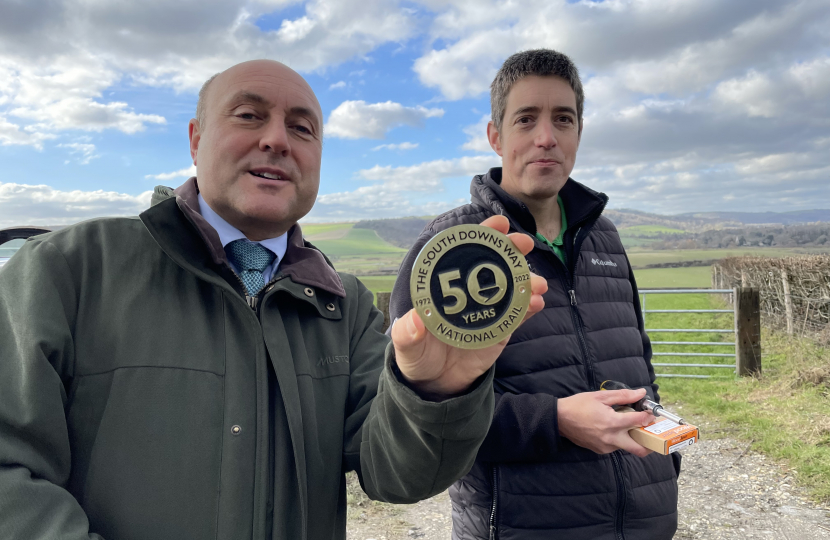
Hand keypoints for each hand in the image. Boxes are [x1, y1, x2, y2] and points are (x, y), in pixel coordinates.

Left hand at [391, 215, 547, 398]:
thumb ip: (407, 335)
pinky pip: (517, 314)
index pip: (462, 253)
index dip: (480, 235)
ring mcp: (486, 309)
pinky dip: (529, 307)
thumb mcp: (406, 348)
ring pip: (509, 287)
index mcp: (444, 287)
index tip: (499, 223)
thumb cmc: (416, 357)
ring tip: (538, 283)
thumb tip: (414, 322)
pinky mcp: (499, 329)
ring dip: (526, 280)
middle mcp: (467, 293)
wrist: (436, 385)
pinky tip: (538, 302)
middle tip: (525, 243)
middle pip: (490, 263)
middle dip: (509, 249)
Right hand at [558, 389, 653, 457]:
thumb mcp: (601, 396)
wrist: (559, 419)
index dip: (649, 416)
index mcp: (612, 423)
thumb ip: (623, 396)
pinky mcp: (600, 450)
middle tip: (650, 432)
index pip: (639, 421)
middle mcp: (611, 439)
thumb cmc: (578, 405)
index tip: (651, 412)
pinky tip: (611, 428)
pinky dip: (618, 439)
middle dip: (650, 443)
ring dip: (631, 438)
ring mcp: (605, 447)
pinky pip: (615, 447)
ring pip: (627, 447)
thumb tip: (641, 393)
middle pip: (639, 449)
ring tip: (627, 426)